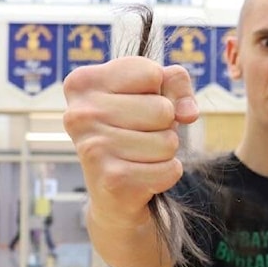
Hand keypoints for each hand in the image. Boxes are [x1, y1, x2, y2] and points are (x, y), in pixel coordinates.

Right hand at [63, 58, 198, 224]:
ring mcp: (93, 148)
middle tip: (141, 135)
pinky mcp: (112, 180)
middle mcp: (80, 114)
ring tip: (141, 155)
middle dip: (164, 125)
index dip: (158, 90)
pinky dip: (167, 173)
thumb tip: (187, 112)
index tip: (136, 104)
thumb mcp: (152, 93)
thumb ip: (175, 82)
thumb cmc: (134, 131)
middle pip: (163, 109)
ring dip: (165, 151)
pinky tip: (143, 175)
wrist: (113, 193)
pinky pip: (170, 169)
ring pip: (168, 141)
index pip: (151, 73)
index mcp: (83, 83)